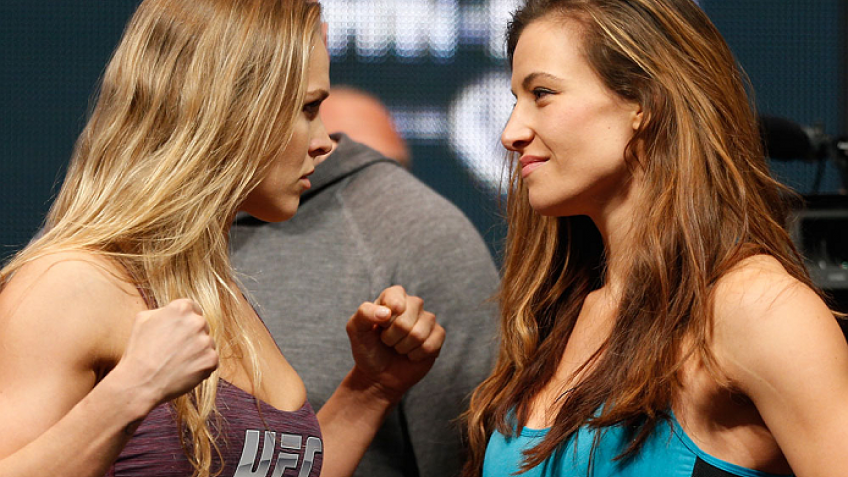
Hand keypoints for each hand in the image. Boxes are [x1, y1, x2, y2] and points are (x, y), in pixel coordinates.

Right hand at [117, 299, 218, 407]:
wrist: (140, 383)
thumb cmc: (138, 351)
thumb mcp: (143, 319)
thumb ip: (163, 310)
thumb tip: (174, 311)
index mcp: (182, 308)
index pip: (193, 309)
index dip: (185, 321)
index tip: (178, 331)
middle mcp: (197, 322)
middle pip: (201, 326)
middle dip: (192, 335)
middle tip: (175, 349)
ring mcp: (206, 341)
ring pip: (207, 343)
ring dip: (197, 351)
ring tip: (177, 361)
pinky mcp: (211, 359)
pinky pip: (210, 359)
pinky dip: (201, 365)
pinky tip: (184, 370)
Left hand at [346, 286, 444, 402]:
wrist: (378, 374)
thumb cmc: (367, 348)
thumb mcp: (356, 330)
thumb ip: (364, 314)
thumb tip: (386, 312)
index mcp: (393, 296)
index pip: (395, 299)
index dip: (386, 318)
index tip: (380, 327)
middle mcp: (413, 304)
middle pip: (406, 320)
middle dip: (392, 338)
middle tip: (387, 341)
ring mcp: (427, 320)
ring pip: (419, 334)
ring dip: (403, 348)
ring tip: (398, 348)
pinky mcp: (437, 336)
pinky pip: (431, 345)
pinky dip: (416, 355)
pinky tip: (411, 354)